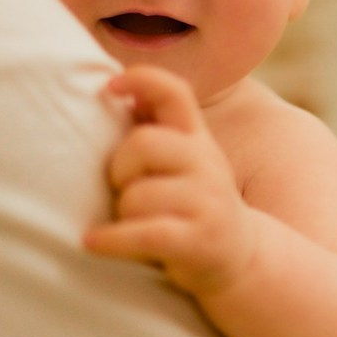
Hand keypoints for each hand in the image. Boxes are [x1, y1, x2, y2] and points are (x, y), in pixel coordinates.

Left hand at [86, 65, 255, 295]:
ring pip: (138, 195)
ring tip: (128, 222)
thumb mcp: (185, 162)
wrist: (243, 257)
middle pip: (144, 143)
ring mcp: (207, 202)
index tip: (111, 86)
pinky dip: (112, 239)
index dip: (143, 79)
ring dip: (121, 213)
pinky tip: (93, 241)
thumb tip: (118, 84)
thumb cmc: (194, 204)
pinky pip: (145, 233)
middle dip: (119, 167)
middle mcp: (207, 163)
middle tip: (122, 187)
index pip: (176, 93)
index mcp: (198, 139)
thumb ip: (157, 128)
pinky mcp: (199, 240)